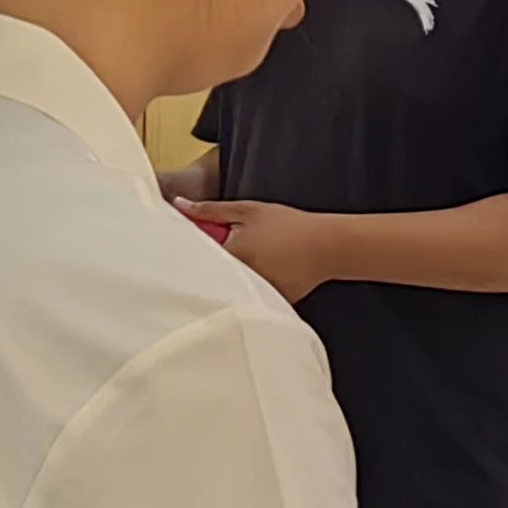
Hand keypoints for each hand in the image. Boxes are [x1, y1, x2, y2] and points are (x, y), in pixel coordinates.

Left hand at [179, 199, 335, 301]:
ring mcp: (255, 293)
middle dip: (211, 265)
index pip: (197, 256)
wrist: (328, 245)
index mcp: (231, 254)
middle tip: (222, 253)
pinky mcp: (268, 302)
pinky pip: (250, 297)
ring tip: (249, 263)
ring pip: (230, 288)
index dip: (194, 249)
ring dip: (229, 278)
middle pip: (211, 275)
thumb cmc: (289, 225)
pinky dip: (249, 288)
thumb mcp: (248, 211)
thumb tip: (179, 205)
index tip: (197, 243)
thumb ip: (211, 210)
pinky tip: (262, 275)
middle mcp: (240, 278)